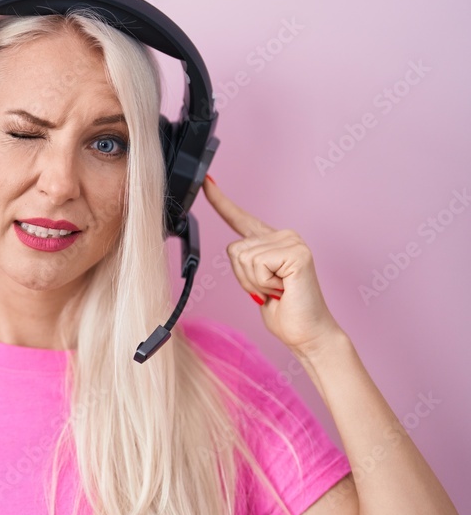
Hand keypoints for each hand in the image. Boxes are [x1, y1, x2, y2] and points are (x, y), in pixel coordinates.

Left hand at [200, 175, 343, 355]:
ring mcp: (292, 241)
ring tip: (279, 290)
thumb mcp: (254, 281)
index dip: (221, 201)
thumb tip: (235, 250)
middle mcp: (283, 235)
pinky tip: (284, 288)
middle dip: (243, 278)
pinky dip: (264, 284)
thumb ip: (246, 262)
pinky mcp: (296, 252)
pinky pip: (257, 264)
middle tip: (270, 290)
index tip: (208, 183)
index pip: (240, 218)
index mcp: (271, 241)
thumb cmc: (283, 310)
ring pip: (242, 257)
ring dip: (254, 283)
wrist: (306, 332)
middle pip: (234, 249)